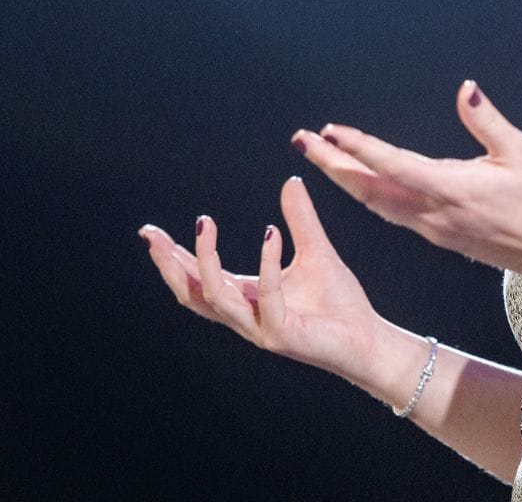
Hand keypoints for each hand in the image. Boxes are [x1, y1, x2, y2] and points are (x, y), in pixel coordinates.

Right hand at [139, 176, 381, 382]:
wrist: (369, 338)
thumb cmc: (339, 303)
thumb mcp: (315, 252)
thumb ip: (300, 220)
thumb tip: (290, 181)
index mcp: (247, 298)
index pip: (199, 279)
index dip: (175, 258)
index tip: (152, 232)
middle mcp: (246, 316)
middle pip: (192, 294)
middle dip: (170, 264)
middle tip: (153, 235)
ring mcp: (261, 328)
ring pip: (217, 298)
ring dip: (206, 261)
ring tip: (205, 224)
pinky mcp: (283, 335)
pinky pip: (267, 297)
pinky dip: (266, 265)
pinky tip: (271, 233)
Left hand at [293, 80, 521, 281]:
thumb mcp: (520, 151)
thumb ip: (486, 120)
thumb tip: (465, 89)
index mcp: (451, 189)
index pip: (393, 165)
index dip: (359, 147)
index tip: (331, 130)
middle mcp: (434, 213)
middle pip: (369, 190)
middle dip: (332, 165)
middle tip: (303, 141)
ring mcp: (434, 229)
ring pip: (377, 205)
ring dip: (346, 181)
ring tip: (322, 158)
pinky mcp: (440, 236)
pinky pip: (392, 215)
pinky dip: (369, 196)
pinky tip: (361, 185)